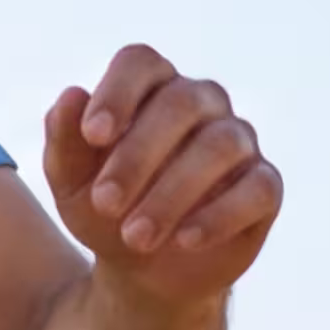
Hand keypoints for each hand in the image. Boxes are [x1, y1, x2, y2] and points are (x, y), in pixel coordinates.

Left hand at [40, 45, 280, 303]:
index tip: (93, 136)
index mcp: (152, 88)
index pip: (141, 62)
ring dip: (172, 193)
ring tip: (136, 236)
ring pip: (219, 145)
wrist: (143, 267)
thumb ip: (65, 140)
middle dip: (137, 156)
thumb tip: (71, 94)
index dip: (117, 92)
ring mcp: (239, 141)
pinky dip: (219, 215)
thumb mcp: (72, 183)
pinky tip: (185, 241)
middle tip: (104, 204)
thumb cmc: (106, 209)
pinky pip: (257, 188)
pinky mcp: (264, 185)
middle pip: (180, 103)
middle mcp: (202, 102)